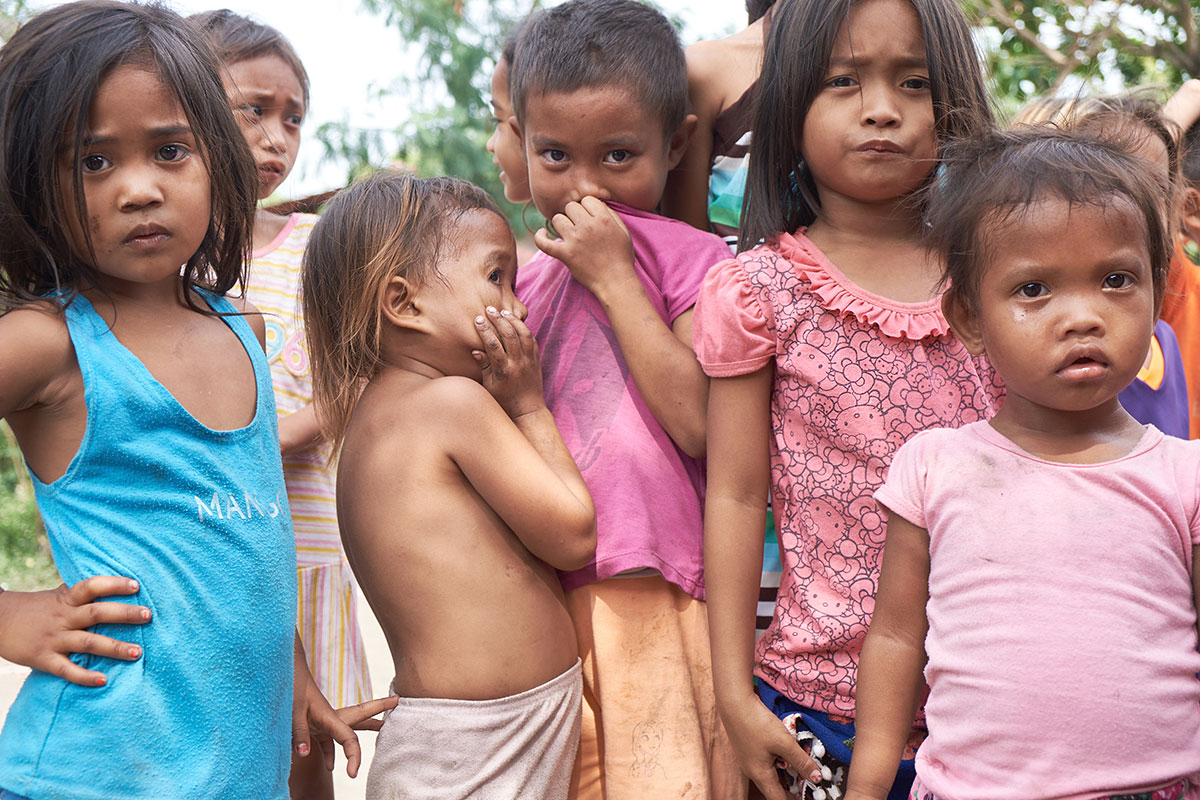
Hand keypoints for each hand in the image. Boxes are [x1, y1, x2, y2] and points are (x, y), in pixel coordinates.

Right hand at [0, 577, 149, 686]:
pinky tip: (103, 680)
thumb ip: (80, 593)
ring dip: (115, 648)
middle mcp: (62, 617)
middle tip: (148, 615)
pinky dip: (85, 677)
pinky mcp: (43, 659)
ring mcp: (54, 639)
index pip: (92, 586)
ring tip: (138, 652)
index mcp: (65, 599)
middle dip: (124, 614)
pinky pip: (66, 670)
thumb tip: (111, 584)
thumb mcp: (56, 595)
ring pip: (88, 643)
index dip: (114, 584)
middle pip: (97, 613)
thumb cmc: (34, 608)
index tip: (136, 585)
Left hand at [291, 641, 397, 776]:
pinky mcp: (313, 724)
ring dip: (363, 729)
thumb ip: (299, 734)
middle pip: (361, 715)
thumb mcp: (293, 712)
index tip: (353, 774)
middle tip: (397, 701)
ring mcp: (323, 720)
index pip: (349, 738)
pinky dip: (331, 751)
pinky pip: (328, 740)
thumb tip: (304, 754)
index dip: (354, 757)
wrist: (280, 677)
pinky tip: (331, 765)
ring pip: (347, 728)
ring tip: (381, 727)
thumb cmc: (288, 691)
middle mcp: (331, 717)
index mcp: (330, 716)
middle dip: (380, 708)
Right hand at [472, 306, 545, 418]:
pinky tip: (516, 323)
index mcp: (503, 371)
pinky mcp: (536, 360)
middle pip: (509, 335)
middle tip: (489, 310)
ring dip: (513, 321)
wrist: (528, 410)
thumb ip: (484, 367)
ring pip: (523, 334)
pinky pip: (532, 340)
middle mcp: (518, 364)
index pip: (493, 345)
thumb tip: (475, 350)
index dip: (485, 331)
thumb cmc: (504, 400)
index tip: (477, 320)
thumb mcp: (489, 386)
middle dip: (499, 320)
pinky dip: (524, 329)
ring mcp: (529, 361)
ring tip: (503, 312)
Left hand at [533, 196, 636, 298]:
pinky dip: (539, 237)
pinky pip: (544, 242)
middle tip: (579, 226)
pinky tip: (542, 233)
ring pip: (557, 219)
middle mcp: (588, 226)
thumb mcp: (623, 232)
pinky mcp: (565, 254)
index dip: (587, 207)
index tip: (589, 217)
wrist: (615, 282)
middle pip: (571, 207)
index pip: (587, 199)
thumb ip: (611, 215)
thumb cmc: (621, 258)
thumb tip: (597, 204)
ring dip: (561, 224)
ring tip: (567, 233)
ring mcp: (575, 240)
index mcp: (604, 219)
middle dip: (574, 214)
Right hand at [719, 694, 820, 799]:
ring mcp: (749, 760)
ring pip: (772, 775)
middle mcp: (753, 771)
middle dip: (793, 790)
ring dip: (787, 774)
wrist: (734, 702)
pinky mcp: (749, 749)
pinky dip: (780, 762)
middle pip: (775, 789)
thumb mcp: (783, 742)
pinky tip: (788, 752)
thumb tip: (818, 778)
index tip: (810, 797)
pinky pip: (767, 763)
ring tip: (803, 768)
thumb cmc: (757, 723)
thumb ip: (801, 761)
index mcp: (760, 775)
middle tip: (810, 784)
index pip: (778, 799)